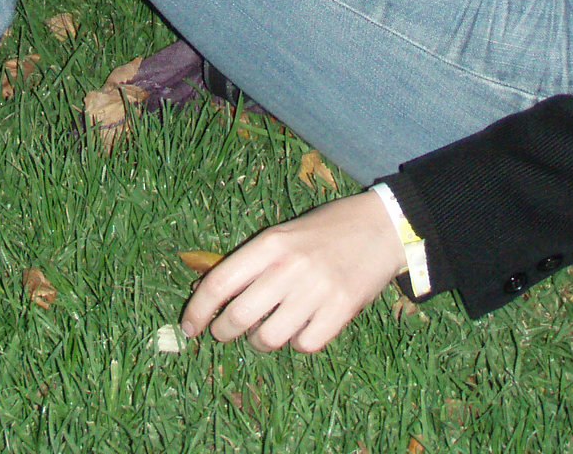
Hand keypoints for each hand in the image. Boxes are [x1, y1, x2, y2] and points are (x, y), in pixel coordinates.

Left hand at [179, 191, 406, 352]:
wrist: (382, 227)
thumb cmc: (326, 230)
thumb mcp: (284, 235)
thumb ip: (253, 262)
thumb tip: (211, 295)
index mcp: (270, 244)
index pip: (220, 282)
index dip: (198, 310)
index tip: (189, 326)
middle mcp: (290, 267)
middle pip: (238, 316)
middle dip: (223, 332)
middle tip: (225, 332)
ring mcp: (317, 291)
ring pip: (269, 338)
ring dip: (260, 342)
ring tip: (266, 331)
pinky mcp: (341, 311)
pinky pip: (304, 344)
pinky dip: (296, 343)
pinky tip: (300, 328)